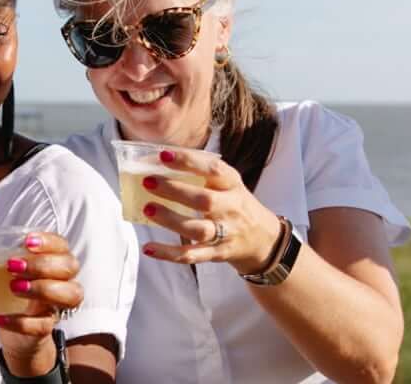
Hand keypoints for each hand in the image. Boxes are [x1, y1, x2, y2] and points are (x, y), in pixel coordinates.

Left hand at [0, 231, 82, 375]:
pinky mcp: (45, 327)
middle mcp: (58, 279)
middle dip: (43, 264)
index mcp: (47, 259)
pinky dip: (21, 322)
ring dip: (44, 289)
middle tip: (12, 266)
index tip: (27, 241)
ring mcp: (54, 304)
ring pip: (71, 293)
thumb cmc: (1, 288)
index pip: (61, 244)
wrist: (10, 325)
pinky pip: (42, 325)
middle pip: (69, 266)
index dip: (50, 241)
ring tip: (13, 288)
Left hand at [139, 148, 281, 274]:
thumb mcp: (226, 183)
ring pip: (198, 229)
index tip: (163, 155)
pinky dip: (169, 253)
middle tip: (148, 182)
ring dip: (171, 220)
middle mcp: (231, 208)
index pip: (213, 169)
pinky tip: (149, 248)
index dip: (188, 161)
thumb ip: (199, 172)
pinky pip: (191, 255)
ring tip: (147, 209)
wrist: (263, 239)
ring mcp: (225, 233)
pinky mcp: (216, 254)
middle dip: (175, 190)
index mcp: (232, 184)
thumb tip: (153, 160)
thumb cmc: (233, 203)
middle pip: (204, 200)